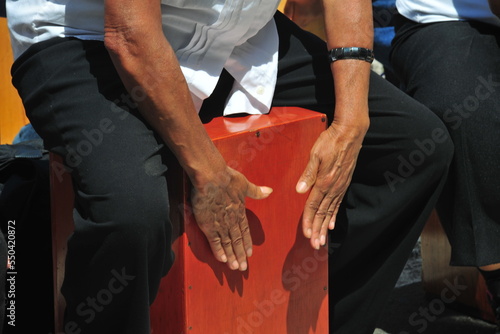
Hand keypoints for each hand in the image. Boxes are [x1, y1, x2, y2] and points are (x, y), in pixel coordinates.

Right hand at [191, 166, 271, 270]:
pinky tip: (222, 260)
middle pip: (237, 241)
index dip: (247, 243)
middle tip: (243, 268)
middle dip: (240, 255)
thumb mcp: (245, 184)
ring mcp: (220, 224)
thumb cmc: (227, 178)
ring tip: (235, 268)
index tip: (250, 254)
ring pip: (227, 244)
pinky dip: (219, 251)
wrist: (211, 177)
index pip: (245, 231)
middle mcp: (231, 220)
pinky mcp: (208, 225)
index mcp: (240, 211)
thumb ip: (256, 191)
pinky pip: (215, 241)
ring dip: (232, 256)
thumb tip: (270, 191)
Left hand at [296, 121, 365, 248]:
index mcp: (324, 181)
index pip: (313, 206)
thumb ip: (308, 173)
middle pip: (323, 213)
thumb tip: (299, 190)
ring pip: (330, 211)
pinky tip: (331, 224)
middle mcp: (333, 187)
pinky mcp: (343, 183)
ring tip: (322, 240)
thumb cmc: (330, 141)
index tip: (306, 234)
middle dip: (317, 230)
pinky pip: (338, 204)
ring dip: (325, 227)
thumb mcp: (315, 154)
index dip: (308, 221)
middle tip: (314, 245)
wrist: (350, 133)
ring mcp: (340, 186)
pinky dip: (334, 215)